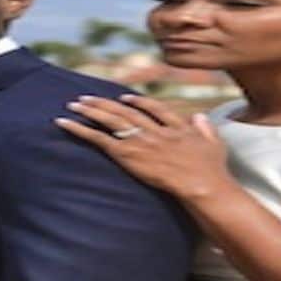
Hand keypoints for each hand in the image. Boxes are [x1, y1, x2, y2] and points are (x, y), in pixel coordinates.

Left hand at [54, 93, 230, 197]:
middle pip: (126, 112)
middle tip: (88, 98)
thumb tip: (200, 116)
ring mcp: (140, 140)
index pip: (154, 109)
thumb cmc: (212, 170)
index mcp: (176, 126)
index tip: (126, 98)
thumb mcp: (215, 144)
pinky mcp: (128, 154)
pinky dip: (81, 130)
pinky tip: (65, 122)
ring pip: (111, 120)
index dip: (139, 103)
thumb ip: (206, 128)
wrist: (202, 182)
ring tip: (74, 104)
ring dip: (91, 110)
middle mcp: (155, 129)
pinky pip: (100, 139)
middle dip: (106, 104)